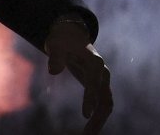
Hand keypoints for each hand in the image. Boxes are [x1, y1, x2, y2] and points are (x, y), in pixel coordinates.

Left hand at [44, 18, 111, 133]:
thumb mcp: (56, 43)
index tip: (85, 115)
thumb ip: (55, 55)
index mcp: (95, 61)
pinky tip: (89, 128)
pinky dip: (97, 117)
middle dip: (98, 117)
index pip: (94, 82)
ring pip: (106, 105)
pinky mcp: (99, 86)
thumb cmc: (62, 39)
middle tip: (87, 133)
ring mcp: (103, 80)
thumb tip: (53, 71)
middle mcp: (103, 72)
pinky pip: (101, 105)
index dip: (90, 98)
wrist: (71, 35)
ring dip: (99, 121)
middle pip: (105, 98)